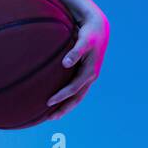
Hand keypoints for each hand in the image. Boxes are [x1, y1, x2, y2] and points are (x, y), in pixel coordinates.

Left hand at [45, 6, 108, 120]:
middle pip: (76, 99)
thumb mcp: (84, 41)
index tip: (48, 102)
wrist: (99, 29)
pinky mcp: (85, 75)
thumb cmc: (89, 34)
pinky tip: (57, 101)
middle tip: (49, 118)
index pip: (74, 89)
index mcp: (90, 73)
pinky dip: (68, 98)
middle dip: (64, 109)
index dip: (62, 97)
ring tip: (52, 115)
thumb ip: (75, 52)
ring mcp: (89, 78)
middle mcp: (90, 78)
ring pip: (77, 97)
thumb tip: (66, 63)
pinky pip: (76, 91)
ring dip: (66, 107)